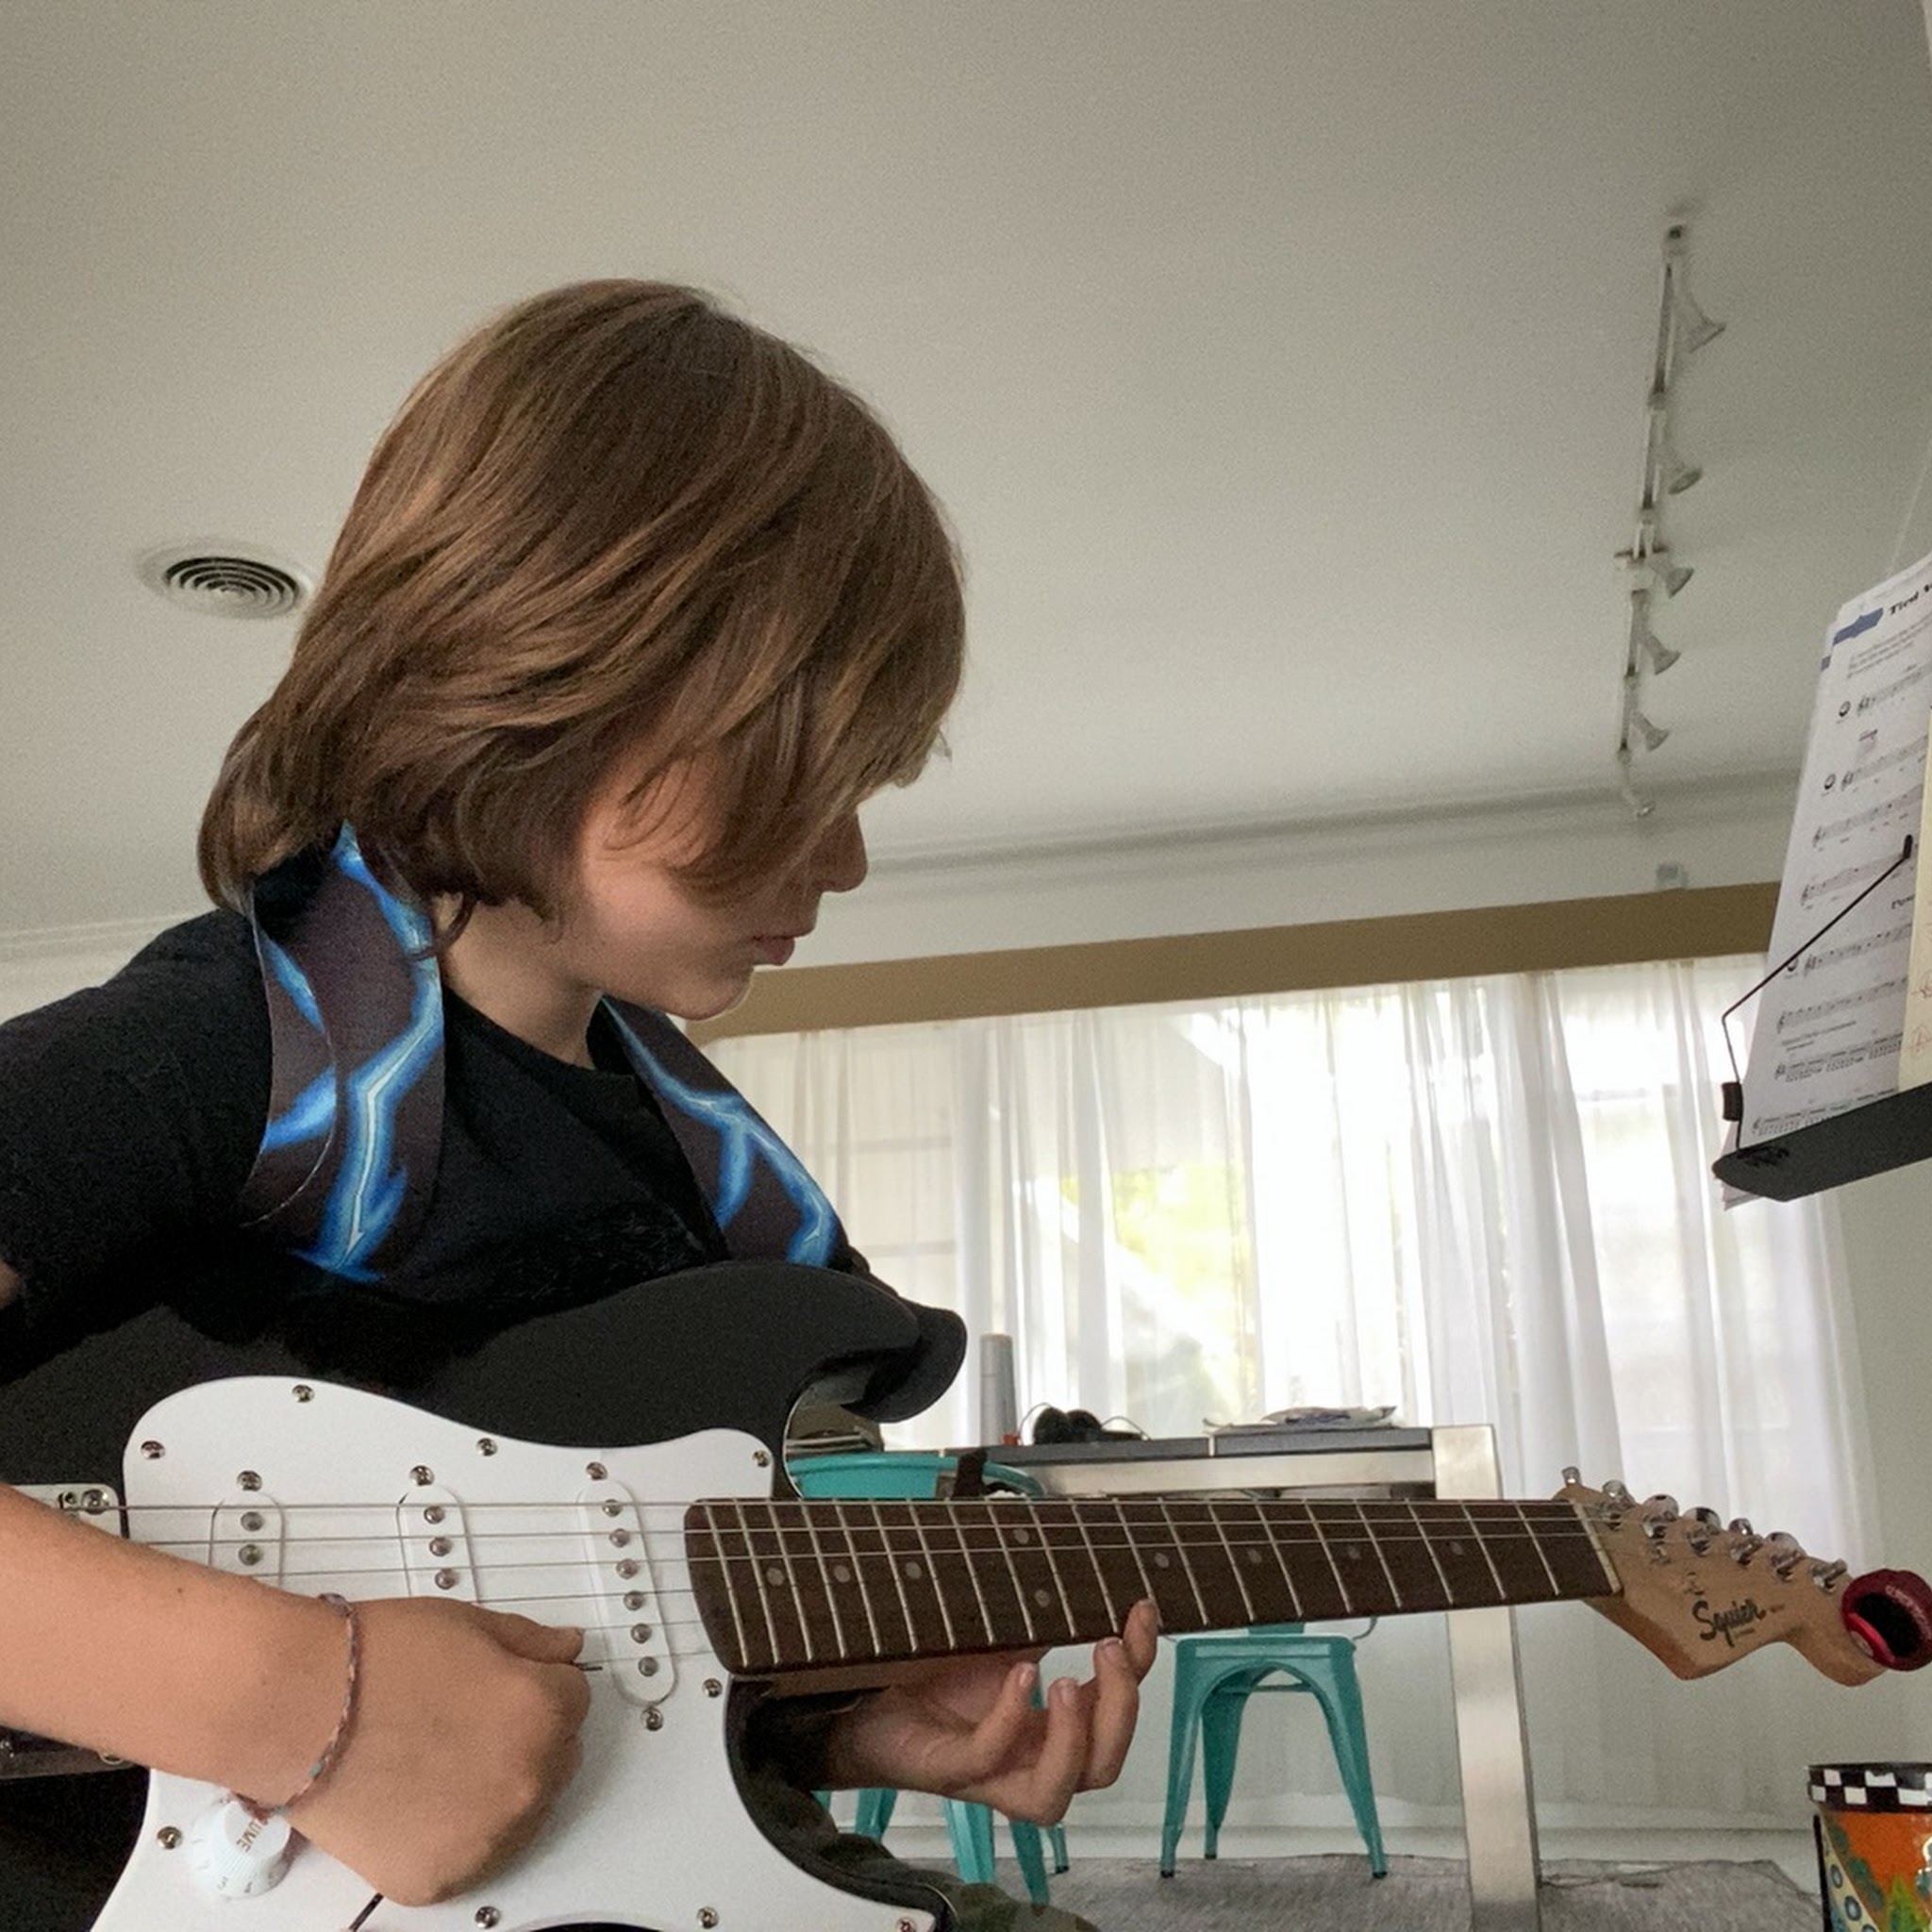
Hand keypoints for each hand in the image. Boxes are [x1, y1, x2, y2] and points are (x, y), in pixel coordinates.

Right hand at [287, 1600, 588, 1906]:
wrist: (295, 1708)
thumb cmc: (372, 1661)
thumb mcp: (470, 1623)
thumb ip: (532, 1642)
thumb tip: (567, 1650)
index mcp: (543, 1713)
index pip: (576, 1698)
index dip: (538, 1683)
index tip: (506, 1684)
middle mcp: (525, 1781)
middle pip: (556, 1757)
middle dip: (526, 1735)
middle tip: (468, 1719)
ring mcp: (484, 1838)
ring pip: (520, 1811)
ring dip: (497, 1786)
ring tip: (439, 1757)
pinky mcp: (439, 1879)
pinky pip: (472, 1855)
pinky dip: (455, 1832)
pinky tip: (419, 1796)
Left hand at [822, 1598, 1157, 1825]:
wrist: (859, 1694)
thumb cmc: (928, 1670)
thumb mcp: (996, 1634)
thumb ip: (1037, 1614)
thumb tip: (1078, 1564)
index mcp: (1046, 1726)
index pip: (1112, 1712)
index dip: (1139, 1667)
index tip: (1141, 1610)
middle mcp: (1024, 1758)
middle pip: (1100, 1767)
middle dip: (1121, 1710)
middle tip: (1112, 1650)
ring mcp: (984, 1772)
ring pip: (1051, 1795)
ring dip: (1074, 1740)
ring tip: (1069, 1683)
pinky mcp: (943, 1769)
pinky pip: (985, 1760)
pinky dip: (1009, 1719)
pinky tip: (1019, 1677)